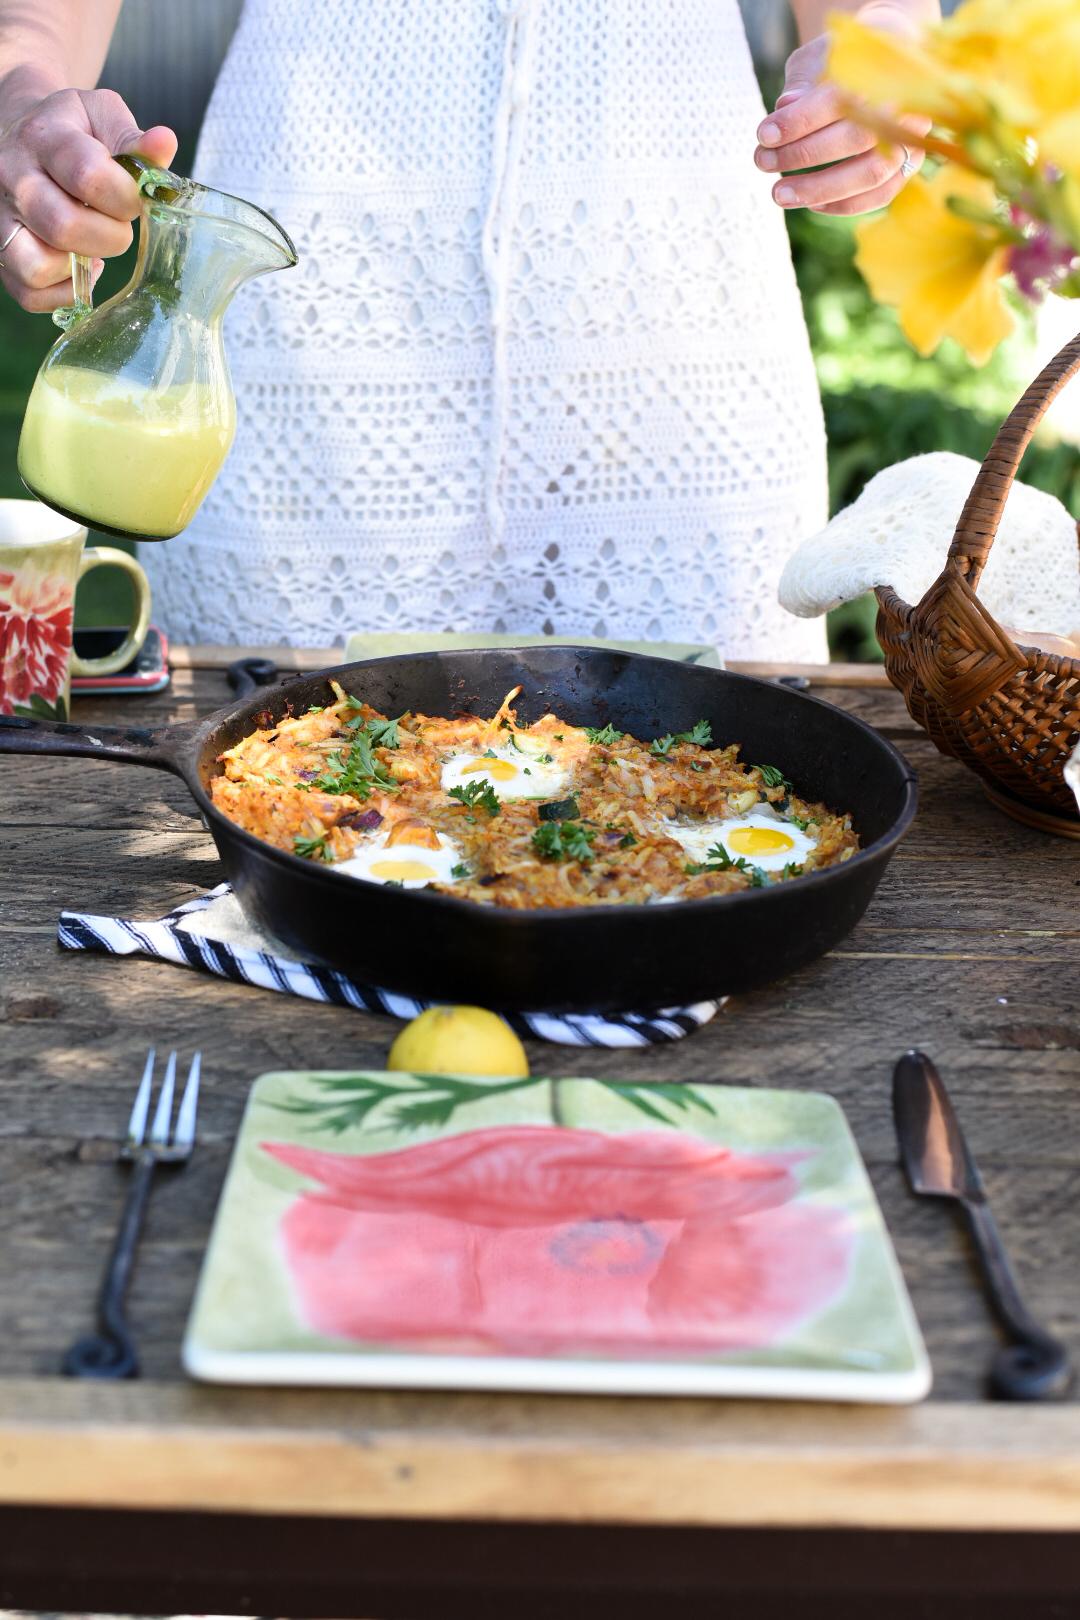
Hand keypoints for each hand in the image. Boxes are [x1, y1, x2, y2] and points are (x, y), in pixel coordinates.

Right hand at [0, 86, 175, 310]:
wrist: (19, 129)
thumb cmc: (71, 130)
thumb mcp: (102, 117)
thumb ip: (133, 139)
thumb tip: (164, 144)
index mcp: (45, 138)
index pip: (88, 176)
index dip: (125, 198)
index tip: (134, 198)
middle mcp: (14, 178)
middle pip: (63, 227)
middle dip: (110, 237)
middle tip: (117, 225)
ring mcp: (1, 217)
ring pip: (37, 267)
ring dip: (80, 268)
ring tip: (93, 245)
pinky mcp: (0, 251)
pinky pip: (30, 293)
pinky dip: (62, 292)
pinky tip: (76, 265)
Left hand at [754, 8, 926, 216]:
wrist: (892, 58)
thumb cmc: (846, 60)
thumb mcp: (820, 57)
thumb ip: (803, 82)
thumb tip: (784, 105)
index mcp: (882, 69)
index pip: (837, 100)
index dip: (797, 121)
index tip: (764, 134)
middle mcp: (905, 104)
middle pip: (854, 139)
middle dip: (802, 155)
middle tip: (762, 162)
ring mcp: (913, 136)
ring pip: (870, 173)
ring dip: (820, 189)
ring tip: (779, 194)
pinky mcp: (912, 163)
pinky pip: (880, 194)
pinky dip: (844, 204)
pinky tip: (812, 203)